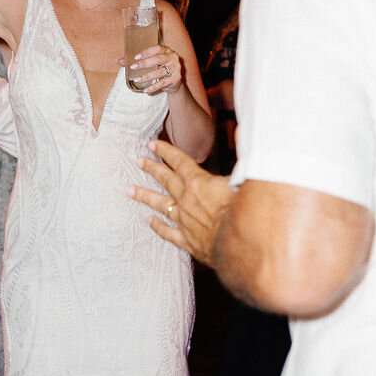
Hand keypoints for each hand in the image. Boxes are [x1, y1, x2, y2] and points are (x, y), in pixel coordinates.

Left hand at [129, 43, 183, 94]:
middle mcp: (172, 58)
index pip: (157, 48)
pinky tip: (146, 90)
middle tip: (133, 67)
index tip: (136, 57)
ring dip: (147, 77)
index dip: (146, 52)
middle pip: (158, 59)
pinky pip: (163, 83)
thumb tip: (118, 60)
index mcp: (166, 50)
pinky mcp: (176, 78)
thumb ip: (136, 60)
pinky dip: (154, 87)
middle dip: (144, 63)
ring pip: (159, 72)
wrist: (175, 81)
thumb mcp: (151, 62)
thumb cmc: (160, 68)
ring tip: (137, 80)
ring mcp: (175, 68)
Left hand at [129, 136, 232, 264]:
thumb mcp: (245, 175)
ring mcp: (184, 220)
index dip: (165, 151)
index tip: (151, 144)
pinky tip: (149, 221)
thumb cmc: (244, 211)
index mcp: (198, 182)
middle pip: (165, 180)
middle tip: (138, 161)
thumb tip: (241, 130)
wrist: (240, 245)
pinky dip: (157, 226)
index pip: (179, 161)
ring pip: (160, 205)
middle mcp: (186, 199)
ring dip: (145, 196)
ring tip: (130, 190)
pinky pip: (167, 232)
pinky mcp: (187, 240)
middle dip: (151, 169)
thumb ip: (240, 151)